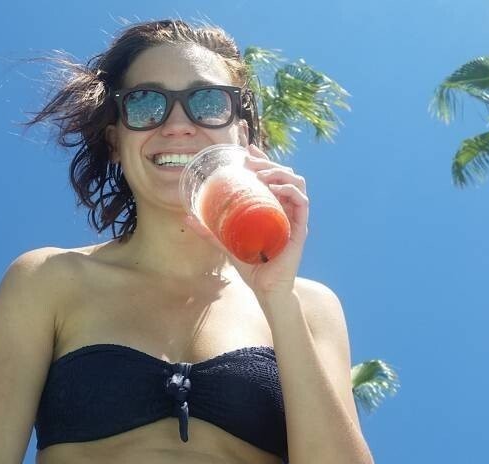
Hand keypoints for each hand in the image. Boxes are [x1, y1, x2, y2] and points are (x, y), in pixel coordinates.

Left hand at [182, 143, 308, 299]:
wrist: (266, 289)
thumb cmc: (251, 265)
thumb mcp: (227, 243)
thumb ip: (209, 231)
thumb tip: (186, 218)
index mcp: (272, 207)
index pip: (271, 176)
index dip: (263, 159)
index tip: (247, 149)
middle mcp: (285, 208)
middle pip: (284, 174)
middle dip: (268, 162)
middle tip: (249, 161)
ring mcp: (294, 217)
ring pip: (296, 183)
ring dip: (280, 172)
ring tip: (261, 173)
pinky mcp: (300, 228)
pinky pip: (302, 202)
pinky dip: (290, 190)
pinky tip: (275, 188)